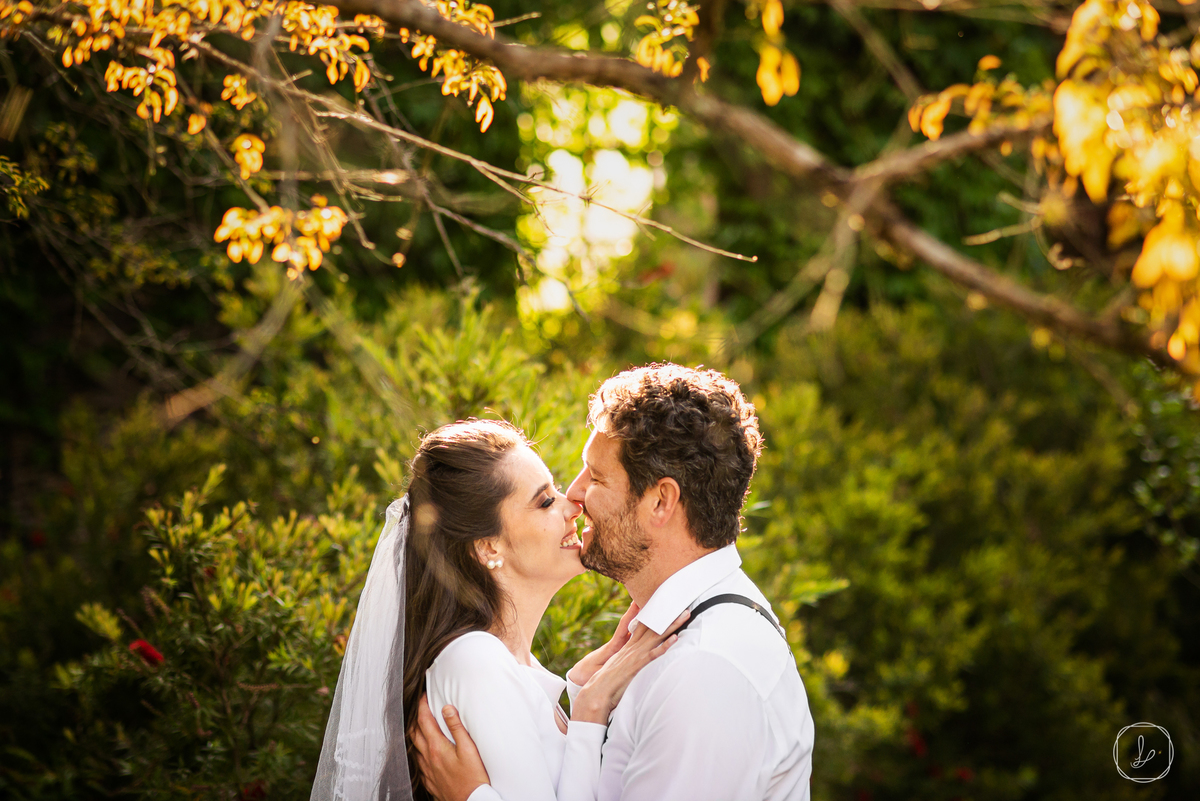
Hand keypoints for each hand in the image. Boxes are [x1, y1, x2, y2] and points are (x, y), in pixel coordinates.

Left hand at [410, 695, 488, 800]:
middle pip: (414, 733)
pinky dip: (418, 752)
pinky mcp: (430, 781)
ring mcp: (427, 770)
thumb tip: (447, 709)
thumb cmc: (473, 778)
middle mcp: (428, 758)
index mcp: (437, 747)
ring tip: (419, 727)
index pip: (424, 720)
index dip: (422, 706)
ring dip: (414, 734)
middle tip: (419, 708)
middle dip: (414, 718)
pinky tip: (422, 753)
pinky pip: (417, 763)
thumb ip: (456, 727)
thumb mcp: (469, 749)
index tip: (424, 696)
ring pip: (414, 748)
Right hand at [571, 608, 687, 724]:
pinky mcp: (638, 665)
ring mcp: (636, 654)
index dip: (655, 614)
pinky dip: (665, 645)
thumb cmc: (609, 681)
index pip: (644, 625)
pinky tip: (675, 639)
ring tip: (685, 615)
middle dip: (668, 616)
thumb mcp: (619, 665)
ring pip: (657, 635)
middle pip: (654, 626)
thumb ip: (629, 659)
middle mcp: (634, 647)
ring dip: (672, 625)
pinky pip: (654, 653)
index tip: (665, 604)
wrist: (598, 690)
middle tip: (683, 606)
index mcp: (629, 646)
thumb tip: (636, 659)